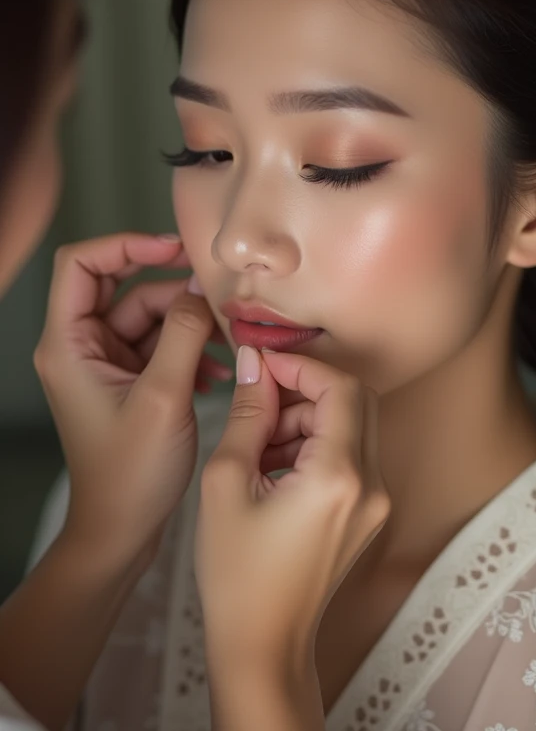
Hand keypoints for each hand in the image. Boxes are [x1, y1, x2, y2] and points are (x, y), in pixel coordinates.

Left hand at [33, 233, 231, 565]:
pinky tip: (217, 370)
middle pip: (121, 285)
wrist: (122, 531)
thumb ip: (184, 334)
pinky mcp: (129, 379)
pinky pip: (160, 343)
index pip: (81, 264)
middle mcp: (81, 347)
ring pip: (149, 314)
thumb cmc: (130, 475)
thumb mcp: (164, 397)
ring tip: (227, 339)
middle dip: (170, 284)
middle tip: (213, 286)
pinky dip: (189, 348)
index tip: (172, 248)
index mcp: (68, 344)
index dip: (125, 245)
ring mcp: (105, 363)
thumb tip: (201, 289)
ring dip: (189, 321)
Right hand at [195, 347, 389, 669]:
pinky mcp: (369, 513)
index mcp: (338, 476)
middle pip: (355, 400)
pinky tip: (273, 468)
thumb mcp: (226, 483)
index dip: (300, 365)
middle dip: (306, 389)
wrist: (262, 644)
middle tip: (259, 401)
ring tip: (257, 445)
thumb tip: (253, 362)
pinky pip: (350, 455)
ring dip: (308, 418)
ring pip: (352, 425)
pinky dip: (316, 445)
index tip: (262, 363)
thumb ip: (246, 414)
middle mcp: (371, 485)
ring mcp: (376, 502)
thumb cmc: (236, 574)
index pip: (339, 387)